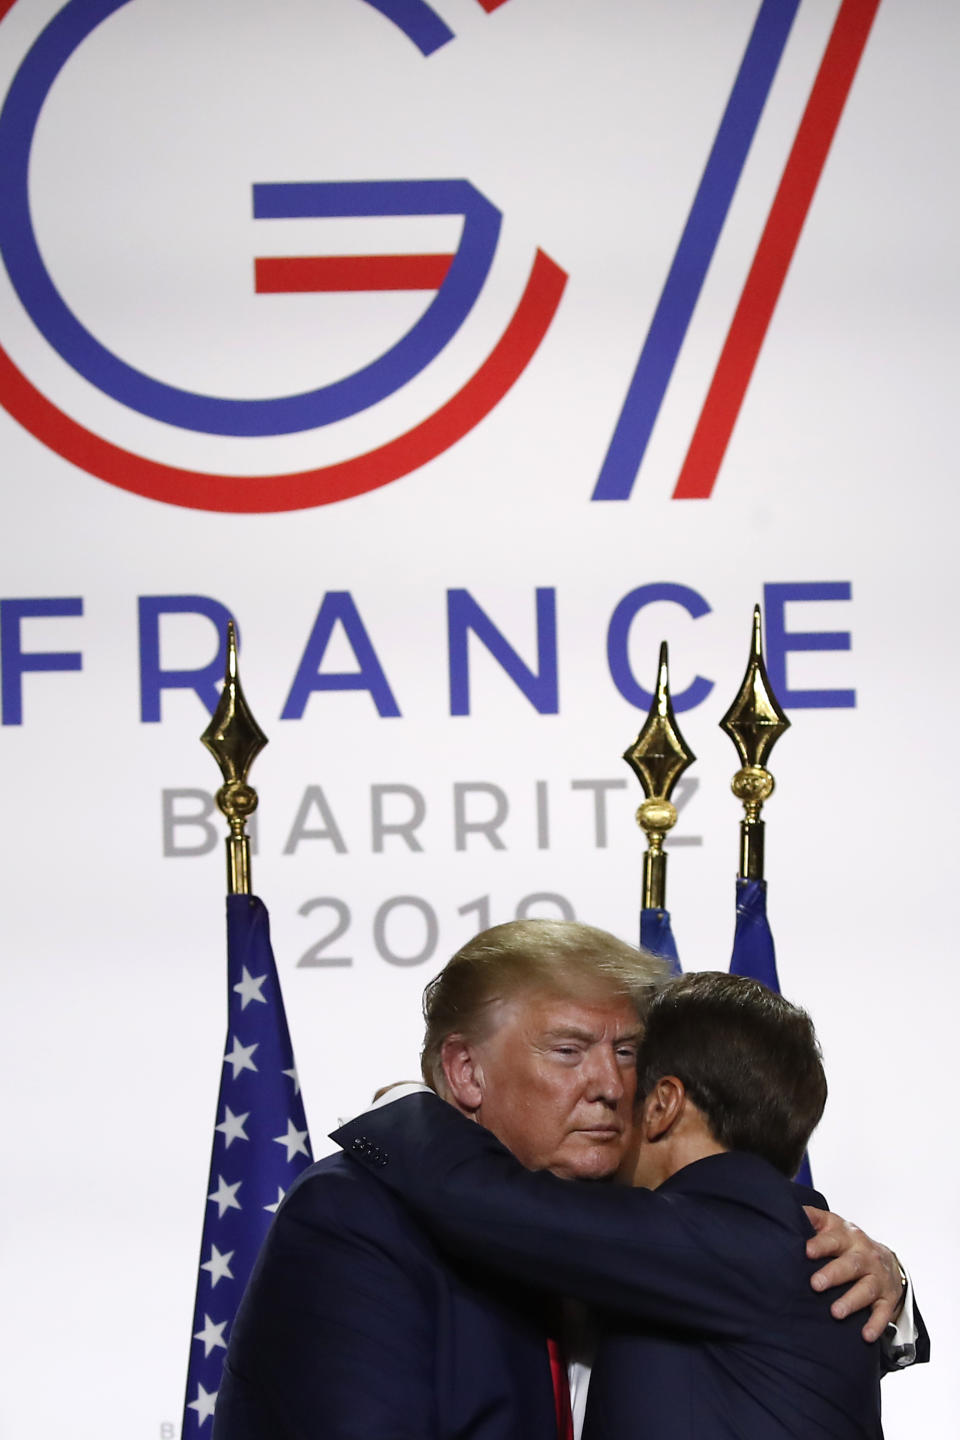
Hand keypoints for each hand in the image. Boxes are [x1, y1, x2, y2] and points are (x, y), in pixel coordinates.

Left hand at [803, 1206, 904, 1342]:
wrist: (886, 1260)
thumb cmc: (848, 1243)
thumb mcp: (833, 1226)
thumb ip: (813, 1218)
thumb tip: (788, 1210)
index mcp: (848, 1236)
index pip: (834, 1239)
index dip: (820, 1244)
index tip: (806, 1251)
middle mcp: (864, 1255)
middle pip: (850, 1264)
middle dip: (833, 1274)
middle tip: (815, 1284)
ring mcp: (878, 1278)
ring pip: (866, 1289)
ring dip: (851, 1301)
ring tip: (835, 1312)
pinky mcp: (887, 1299)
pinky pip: (883, 1313)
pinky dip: (876, 1324)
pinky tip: (865, 1335)